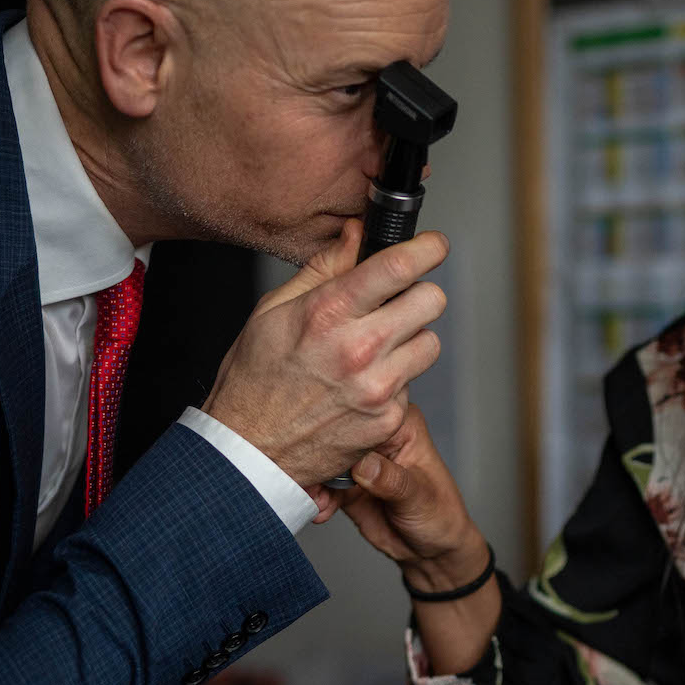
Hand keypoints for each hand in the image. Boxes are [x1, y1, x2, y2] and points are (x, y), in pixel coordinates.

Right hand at [202, 220, 448, 487]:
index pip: (399, 266)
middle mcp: (359, 350)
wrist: (250, 450)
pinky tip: (364, 384)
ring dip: (411, 339)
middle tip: (400, 301)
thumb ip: (324, 267)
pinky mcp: (388, 419)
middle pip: (431, 300)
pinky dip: (396, 380)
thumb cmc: (255, 380)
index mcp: (328, 314)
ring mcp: (378, 388)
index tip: (434, 245)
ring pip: (430, 342)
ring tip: (378, 348)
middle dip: (419, 294)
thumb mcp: (274, 310)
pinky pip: (413, 383)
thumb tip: (356, 233)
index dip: (427, 248)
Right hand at [325, 404, 487, 592]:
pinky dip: (316, 497)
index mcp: (400, 426)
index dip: (343, 425)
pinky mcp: (345, 485)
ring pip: (325, 460)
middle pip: (338, 434)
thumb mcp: (420, 497)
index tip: (324, 444)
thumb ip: (391, 480)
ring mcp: (359, 462)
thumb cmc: (439, 514)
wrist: (430, 549)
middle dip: (322, 456)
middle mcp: (376, 438)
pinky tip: (321, 511)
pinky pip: (321, 485)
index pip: (367, 414)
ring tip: (318, 501)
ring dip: (315, 480)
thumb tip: (363, 465)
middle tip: (312, 479)